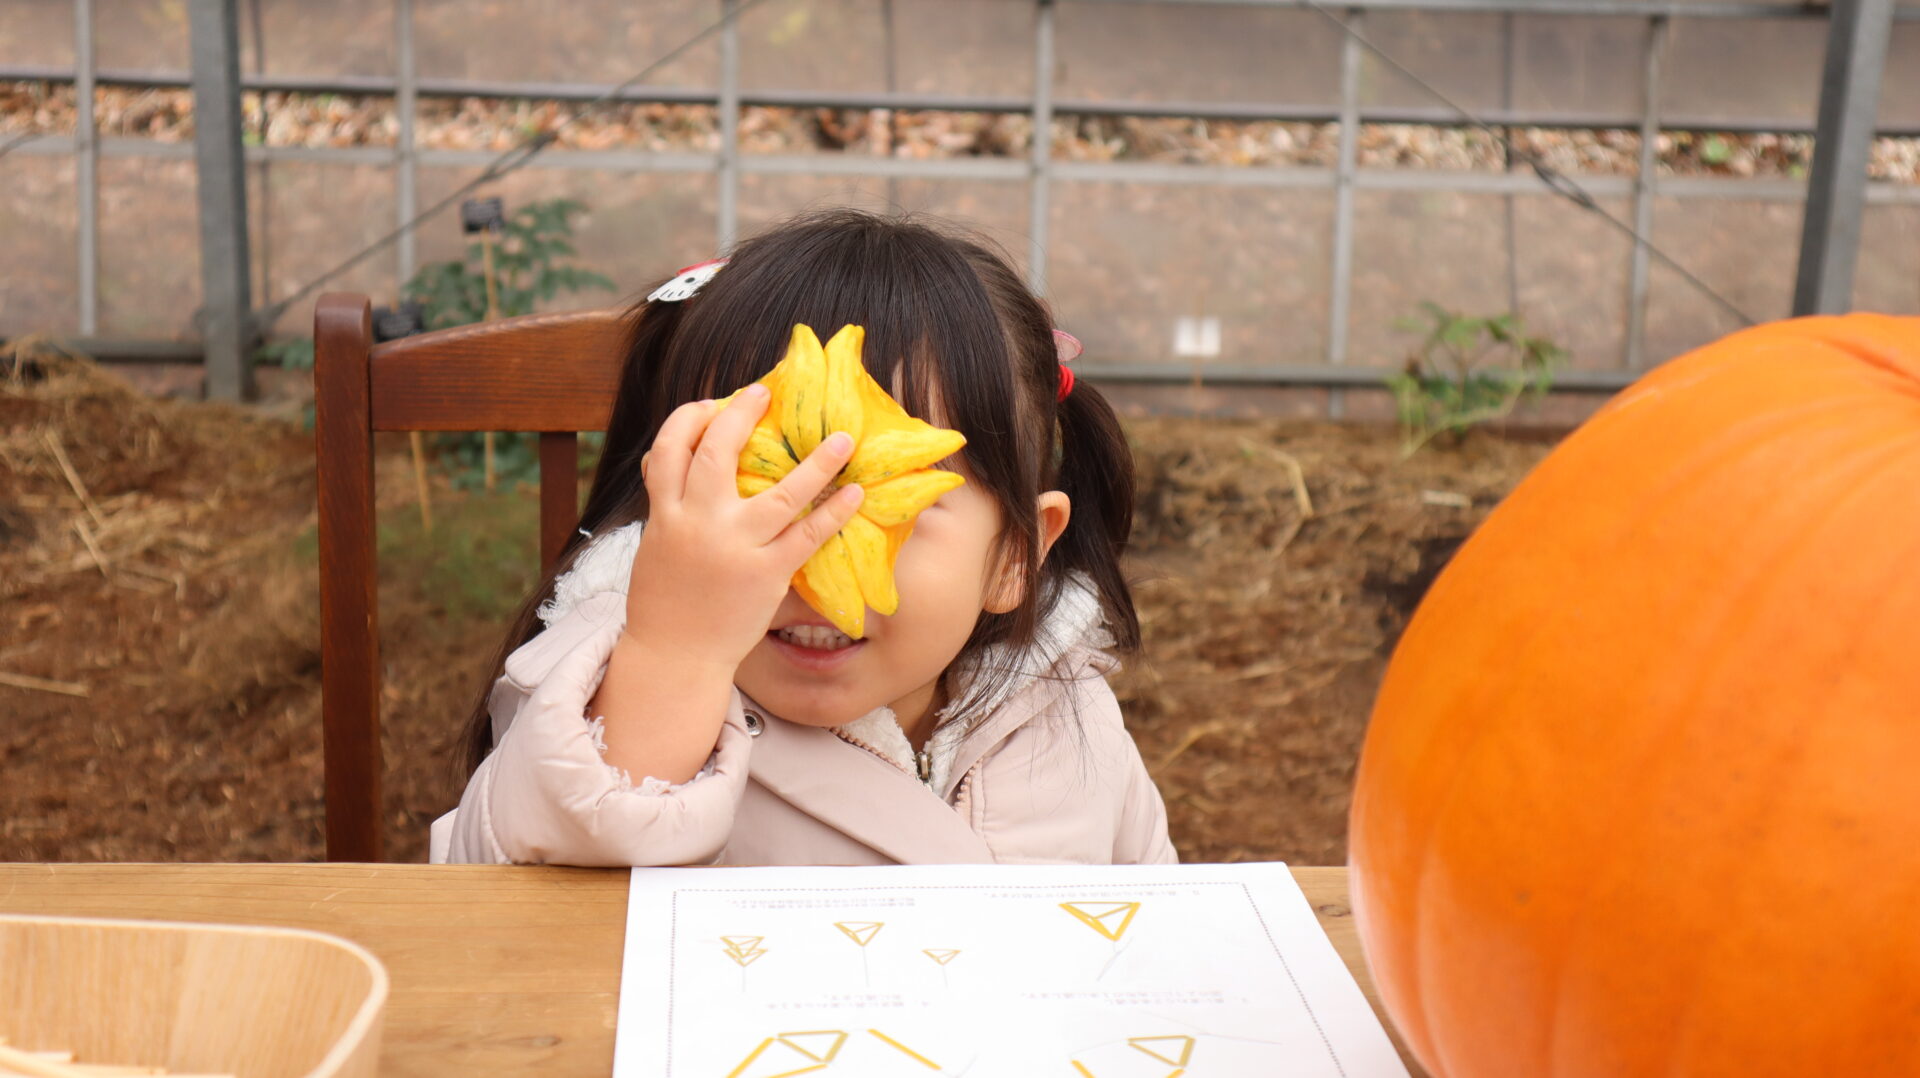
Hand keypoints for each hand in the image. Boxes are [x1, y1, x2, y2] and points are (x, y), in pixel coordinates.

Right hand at [622, 383, 864, 672]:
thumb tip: (679, 462)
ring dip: (815, 462)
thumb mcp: (655, 544)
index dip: (690, 419)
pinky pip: (806, 536)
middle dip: (741, 416)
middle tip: (763, 394)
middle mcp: (698, 523)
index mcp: (664, 513)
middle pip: (717, 452)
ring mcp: (734, 548)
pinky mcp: (765, 575)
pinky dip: (833, 512)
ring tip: (843, 438)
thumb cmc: (665, 601)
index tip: (714, 405)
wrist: (674, 656)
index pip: (670, 447)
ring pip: (778, 493)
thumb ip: (670, 504)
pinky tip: (854, 492)